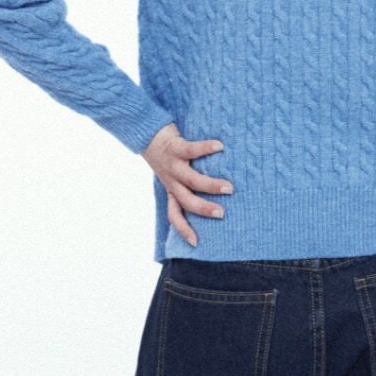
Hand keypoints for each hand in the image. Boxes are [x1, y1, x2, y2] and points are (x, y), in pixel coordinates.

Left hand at [141, 123, 233, 247]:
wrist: (146, 133)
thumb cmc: (167, 155)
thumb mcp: (174, 174)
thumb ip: (190, 184)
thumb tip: (219, 193)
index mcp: (172, 189)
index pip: (174, 215)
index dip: (183, 229)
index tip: (195, 243)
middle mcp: (171, 180)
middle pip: (187, 201)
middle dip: (204, 209)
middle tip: (221, 213)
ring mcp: (173, 165)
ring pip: (191, 180)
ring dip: (210, 185)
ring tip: (229, 188)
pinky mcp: (175, 147)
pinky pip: (191, 149)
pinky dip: (206, 148)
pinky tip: (220, 146)